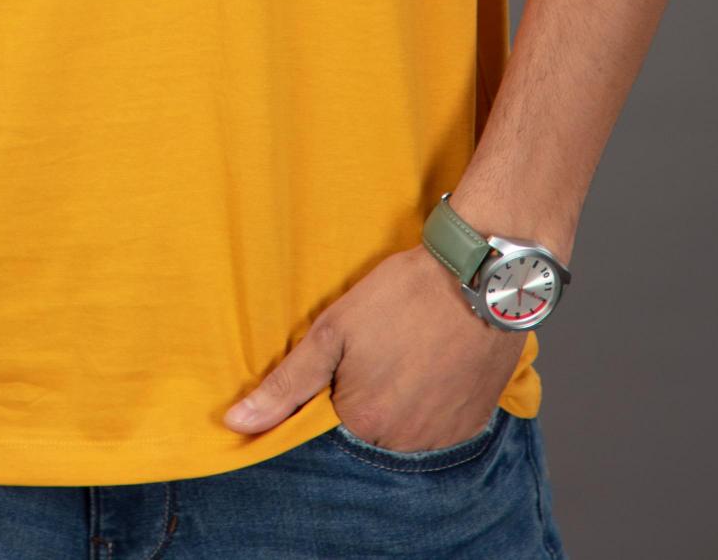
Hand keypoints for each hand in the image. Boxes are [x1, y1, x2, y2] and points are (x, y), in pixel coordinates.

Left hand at [221, 245, 522, 449]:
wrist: (479, 277)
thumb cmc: (403, 295)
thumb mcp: (332, 330)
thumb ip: (286, 384)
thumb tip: (239, 422)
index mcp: (365, 421)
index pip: (330, 425)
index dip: (333, 390)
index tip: (345, 361)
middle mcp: (406, 441)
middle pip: (370, 430)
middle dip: (367, 397)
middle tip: (379, 350)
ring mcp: (444, 435)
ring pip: (406, 429)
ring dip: (401, 401)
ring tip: (406, 352)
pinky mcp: (474, 420)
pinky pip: (442, 425)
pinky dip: (434, 402)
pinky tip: (432, 363)